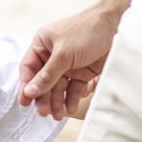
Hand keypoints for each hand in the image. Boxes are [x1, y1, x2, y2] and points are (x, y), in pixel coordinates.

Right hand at [19, 5, 121, 119]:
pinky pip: (74, 88)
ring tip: (58, 115)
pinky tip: (71, 107)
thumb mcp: (64, 54)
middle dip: (43, 97)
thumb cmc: (87, 31)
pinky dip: (73, 98)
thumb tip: (30, 91)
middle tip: (43, 112)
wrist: (117, 26)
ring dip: (57, 101)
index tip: (24, 103)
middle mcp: (53, 55)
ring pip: (58, 87)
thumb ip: (47, 75)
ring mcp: (68, 64)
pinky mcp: (83, 71)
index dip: (26, 86)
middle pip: (43, 81)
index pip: (29, 68)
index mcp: (43, 44)